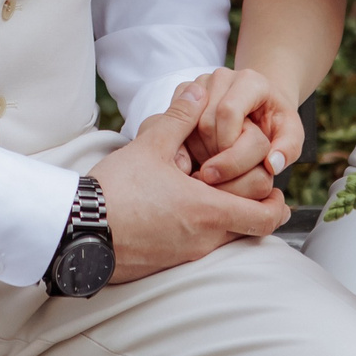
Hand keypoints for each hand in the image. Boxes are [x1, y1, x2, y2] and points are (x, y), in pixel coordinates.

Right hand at [92, 81, 288, 284]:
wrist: (79, 231)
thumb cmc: (116, 190)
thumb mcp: (150, 146)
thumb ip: (179, 118)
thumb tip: (198, 92)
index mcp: (208, 210)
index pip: (266, 217)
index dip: (277, 202)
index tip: (270, 185)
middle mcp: (204, 239)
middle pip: (251, 229)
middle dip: (252, 204)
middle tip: (240, 181)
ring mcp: (186, 255)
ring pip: (224, 238)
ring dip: (223, 214)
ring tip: (204, 188)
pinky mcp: (168, 263)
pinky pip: (198, 246)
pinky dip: (200, 227)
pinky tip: (178, 206)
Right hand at [175, 68, 301, 190]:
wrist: (260, 106)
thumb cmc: (275, 122)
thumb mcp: (291, 135)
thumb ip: (288, 149)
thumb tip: (272, 164)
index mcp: (250, 80)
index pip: (228, 111)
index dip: (228, 144)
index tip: (235, 166)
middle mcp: (222, 76)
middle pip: (206, 121)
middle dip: (215, 153)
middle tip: (226, 172)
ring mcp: (200, 83)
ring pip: (188, 125)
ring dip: (201, 152)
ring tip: (217, 164)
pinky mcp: (183, 93)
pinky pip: (175, 124)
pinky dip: (187, 146)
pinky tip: (203, 155)